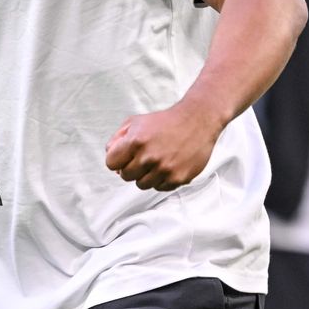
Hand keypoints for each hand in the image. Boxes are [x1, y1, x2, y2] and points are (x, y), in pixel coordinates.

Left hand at [104, 102, 220, 190]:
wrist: (197, 121)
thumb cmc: (164, 121)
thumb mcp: (136, 122)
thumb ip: (117, 139)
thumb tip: (111, 160)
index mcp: (136, 141)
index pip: (111, 164)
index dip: (117, 160)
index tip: (125, 156)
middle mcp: (149, 157)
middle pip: (126, 176)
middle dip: (131, 167)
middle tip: (143, 157)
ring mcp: (164, 169)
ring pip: (142, 185)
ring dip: (146, 175)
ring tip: (156, 161)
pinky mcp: (178, 178)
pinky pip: (160, 188)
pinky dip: (161, 179)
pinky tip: (168, 165)